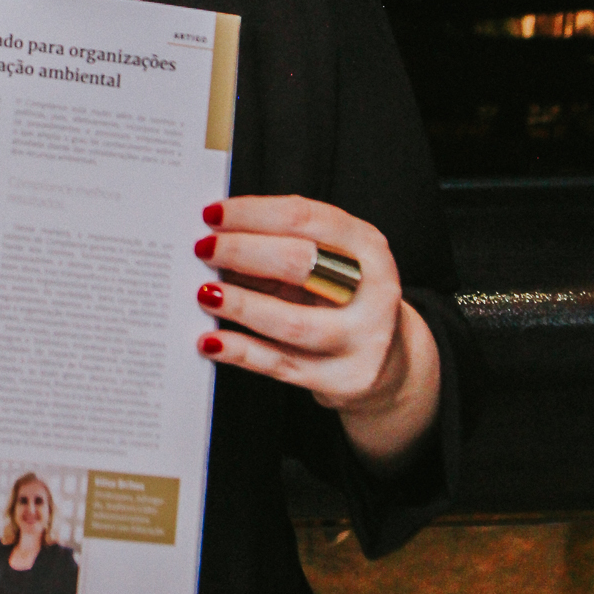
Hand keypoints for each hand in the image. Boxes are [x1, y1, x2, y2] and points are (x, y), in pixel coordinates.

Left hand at [194, 195, 440, 469]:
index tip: (212, 214)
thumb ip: (282, 245)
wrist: (390, 363)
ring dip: (240, 305)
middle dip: (243, 252)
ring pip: (292, 322)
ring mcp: (363, 340)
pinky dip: (241, 351)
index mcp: (367, 247)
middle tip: (203, 249)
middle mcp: (374, 291)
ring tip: (203, 293)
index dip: (253, 213)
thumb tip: (217, 235)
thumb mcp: (329, 262)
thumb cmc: (345, 299)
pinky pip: (282, 364)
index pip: (305, 218)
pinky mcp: (343, 379)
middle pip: (301, 264)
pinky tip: (212, 340)